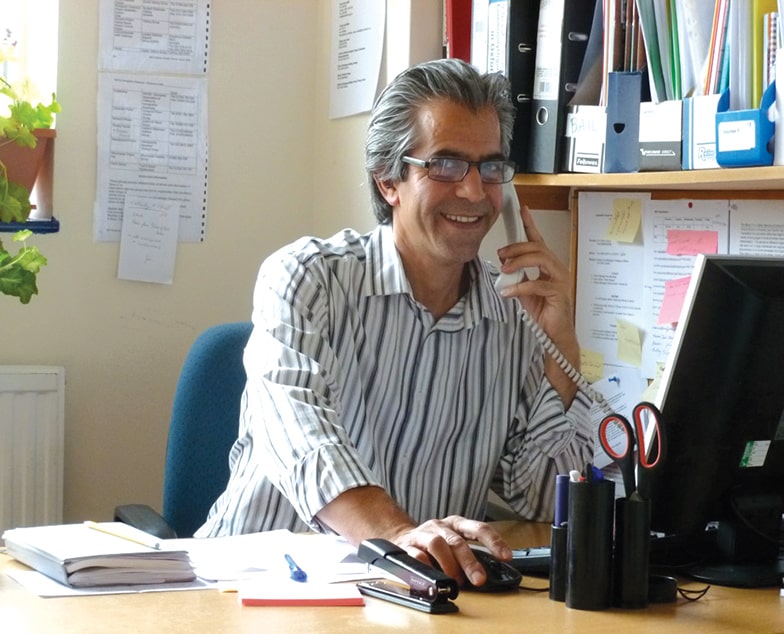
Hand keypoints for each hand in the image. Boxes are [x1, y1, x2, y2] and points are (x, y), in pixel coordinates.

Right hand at [390, 515, 511, 587]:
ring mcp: (424, 534)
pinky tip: (433, 575)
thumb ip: (470, 553)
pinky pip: (416, 554)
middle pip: (457, 541)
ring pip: (437, 544)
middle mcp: (441, 526)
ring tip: (455, 580)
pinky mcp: (407, 545)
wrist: (400, 536)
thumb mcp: (454, 542)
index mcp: (456, 524)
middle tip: (479, 579)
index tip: (506, 556)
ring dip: (448, 564)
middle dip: (470, 562)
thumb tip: (491, 573)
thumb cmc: (435, 542)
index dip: (494, 542)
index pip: (479, 528)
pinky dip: (426, 565)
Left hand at [496, 204, 579, 402]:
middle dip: (517, 248)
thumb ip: (516, 276)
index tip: (522, 209)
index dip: (530, 224)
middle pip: (537, 247)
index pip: (539, 240)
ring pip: (540, 259)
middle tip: (501, 255)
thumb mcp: (524, 290)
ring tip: (504, 270)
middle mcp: (556, 268)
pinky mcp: (559, 294)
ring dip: (519, 262)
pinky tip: (507, 293)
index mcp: (548, 265)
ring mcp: (560, 280)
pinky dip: (519, 287)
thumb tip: (503, 266)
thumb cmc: (542, 312)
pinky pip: (537, 284)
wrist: (554, 335)